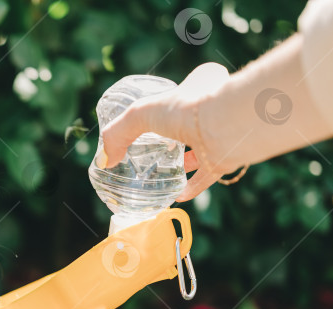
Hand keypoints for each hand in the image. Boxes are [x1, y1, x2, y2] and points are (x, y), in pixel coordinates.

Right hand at [98, 63, 232, 201]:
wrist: (226, 126)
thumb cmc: (186, 109)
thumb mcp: (140, 114)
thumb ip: (118, 134)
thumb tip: (107, 160)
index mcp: (196, 89)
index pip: (184, 92)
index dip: (169, 103)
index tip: (155, 117)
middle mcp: (209, 111)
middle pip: (189, 124)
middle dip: (173, 137)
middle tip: (154, 149)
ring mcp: (217, 136)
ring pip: (198, 151)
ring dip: (182, 164)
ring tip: (161, 174)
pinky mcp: (223, 159)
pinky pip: (206, 176)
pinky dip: (191, 187)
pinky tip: (176, 195)